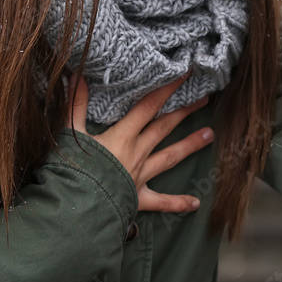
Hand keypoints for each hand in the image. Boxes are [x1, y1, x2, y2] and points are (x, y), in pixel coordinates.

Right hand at [64, 74, 213, 213]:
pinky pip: (161, 202)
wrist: (76, 207)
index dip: (166, 89)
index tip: (184, 75)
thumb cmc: (72, 168)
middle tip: (204, 99)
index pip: (148, 106)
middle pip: (164, 127)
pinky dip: (177, 203)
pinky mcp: (138, 198)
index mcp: (122, 136)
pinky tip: (195, 203)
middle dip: (184, 111)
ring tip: (210, 135)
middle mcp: (137, 153)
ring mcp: (140, 175)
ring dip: (189, 146)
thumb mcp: (70, 133)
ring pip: (169, 157)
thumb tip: (77, 75)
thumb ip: (76, 104)